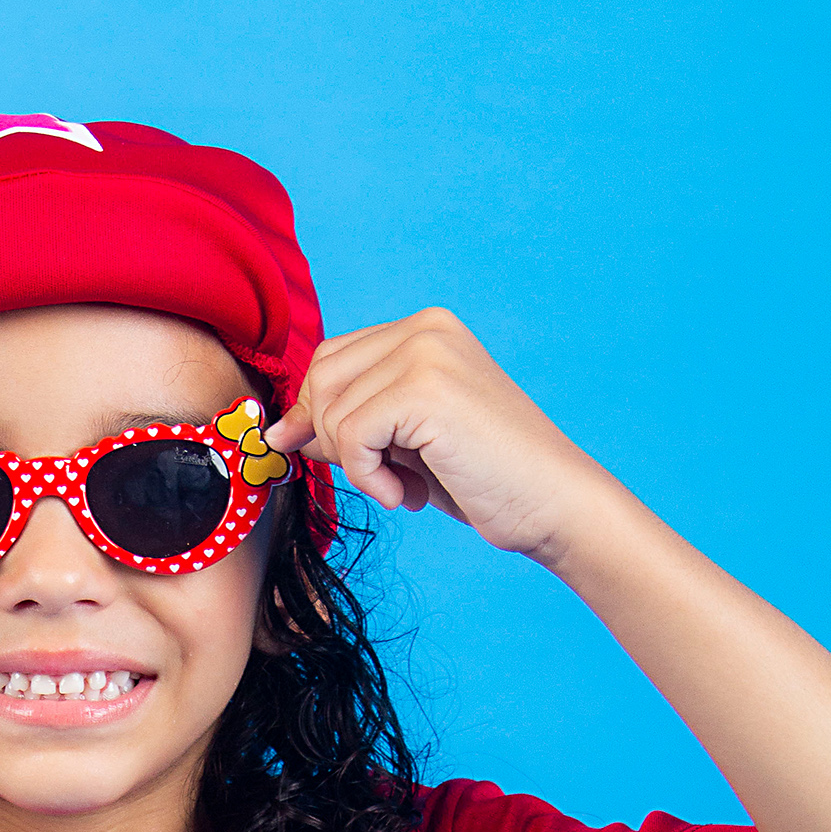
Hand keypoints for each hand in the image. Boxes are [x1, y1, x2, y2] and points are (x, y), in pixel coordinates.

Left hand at [264, 307, 609, 563]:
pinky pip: (350, 438)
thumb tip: (279, 431)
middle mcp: (425, 328)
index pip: (329, 359)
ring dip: (355, 465)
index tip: (346, 460)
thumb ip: (352, 419)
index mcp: (424, 329)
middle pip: (320, 379)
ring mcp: (426, 353)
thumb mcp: (405, 440)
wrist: (551, 503)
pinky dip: (367, 479)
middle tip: (380, 476)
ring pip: (330, 410)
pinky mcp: (424, 389)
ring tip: (403, 485)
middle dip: (333, 440)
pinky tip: (406, 494)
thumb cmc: (484, 478)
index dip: (320, 415)